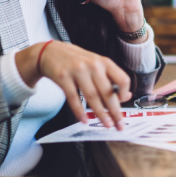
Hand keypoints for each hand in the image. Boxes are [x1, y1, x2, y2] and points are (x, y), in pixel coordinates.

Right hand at [15, 41, 131, 129]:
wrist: (50, 52)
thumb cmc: (76, 61)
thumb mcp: (96, 65)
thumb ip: (111, 79)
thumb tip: (126, 96)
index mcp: (104, 62)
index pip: (122, 79)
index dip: (124, 93)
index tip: (123, 103)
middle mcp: (93, 65)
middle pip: (107, 92)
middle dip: (115, 111)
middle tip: (119, 124)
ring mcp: (77, 70)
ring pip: (92, 96)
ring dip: (100, 114)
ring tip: (106, 124)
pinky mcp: (63, 77)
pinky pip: (73, 98)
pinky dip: (79, 111)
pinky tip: (84, 119)